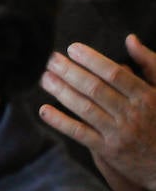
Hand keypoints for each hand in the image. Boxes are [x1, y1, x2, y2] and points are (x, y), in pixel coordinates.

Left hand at [39, 35, 155, 190]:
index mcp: (146, 96)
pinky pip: (80, 134)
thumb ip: (150, 64)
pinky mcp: (108, 151)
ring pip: (85, 108)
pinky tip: (44, 110)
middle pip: (95, 89)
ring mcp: (119, 133)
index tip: (72, 48)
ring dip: (61, 92)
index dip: (92, 60)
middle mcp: (132, 114)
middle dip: (70, 72)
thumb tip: (130, 39)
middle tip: (51, 59)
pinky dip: (61, 122)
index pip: (114, 74)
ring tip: (44, 78)